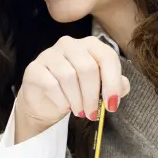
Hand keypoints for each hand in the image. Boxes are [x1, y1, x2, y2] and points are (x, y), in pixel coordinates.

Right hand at [14, 36, 130, 142]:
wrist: (45, 102)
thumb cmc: (75, 92)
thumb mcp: (99, 89)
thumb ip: (115, 85)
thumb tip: (123, 86)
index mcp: (89, 45)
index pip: (107, 56)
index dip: (112, 82)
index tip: (112, 104)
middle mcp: (69, 44)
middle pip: (88, 68)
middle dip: (92, 95)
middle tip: (93, 113)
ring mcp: (50, 54)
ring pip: (69, 77)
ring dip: (77, 100)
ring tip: (80, 112)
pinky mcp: (35, 68)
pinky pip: (51, 85)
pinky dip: (62, 101)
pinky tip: (65, 106)